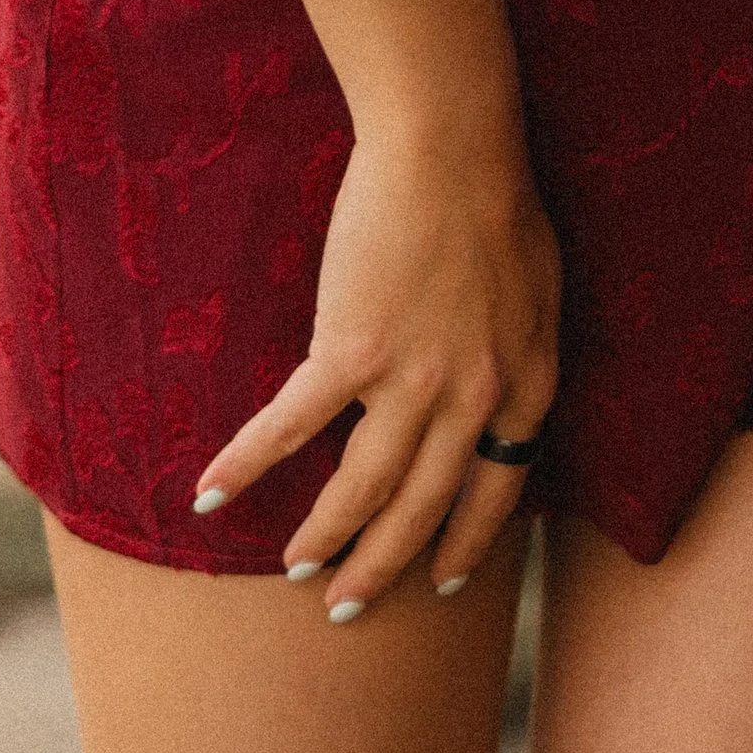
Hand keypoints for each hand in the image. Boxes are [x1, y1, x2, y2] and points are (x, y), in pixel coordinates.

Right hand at [193, 122, 561, 617]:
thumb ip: (516, 350)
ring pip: (363, 489)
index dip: (466, 542)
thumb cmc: (500, 197)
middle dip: (384, 567)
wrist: (454, 147)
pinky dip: (248, 463)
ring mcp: (409, 383)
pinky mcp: (350, 352)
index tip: (442, 581)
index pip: (497, 492)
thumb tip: (497, 379)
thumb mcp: (539, 291)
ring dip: (326, 538)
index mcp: (523, 387)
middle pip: (423, 508)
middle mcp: (470, 403)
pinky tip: (213, 491)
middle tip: (347, 606)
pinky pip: (291, 425)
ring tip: (296, 568)